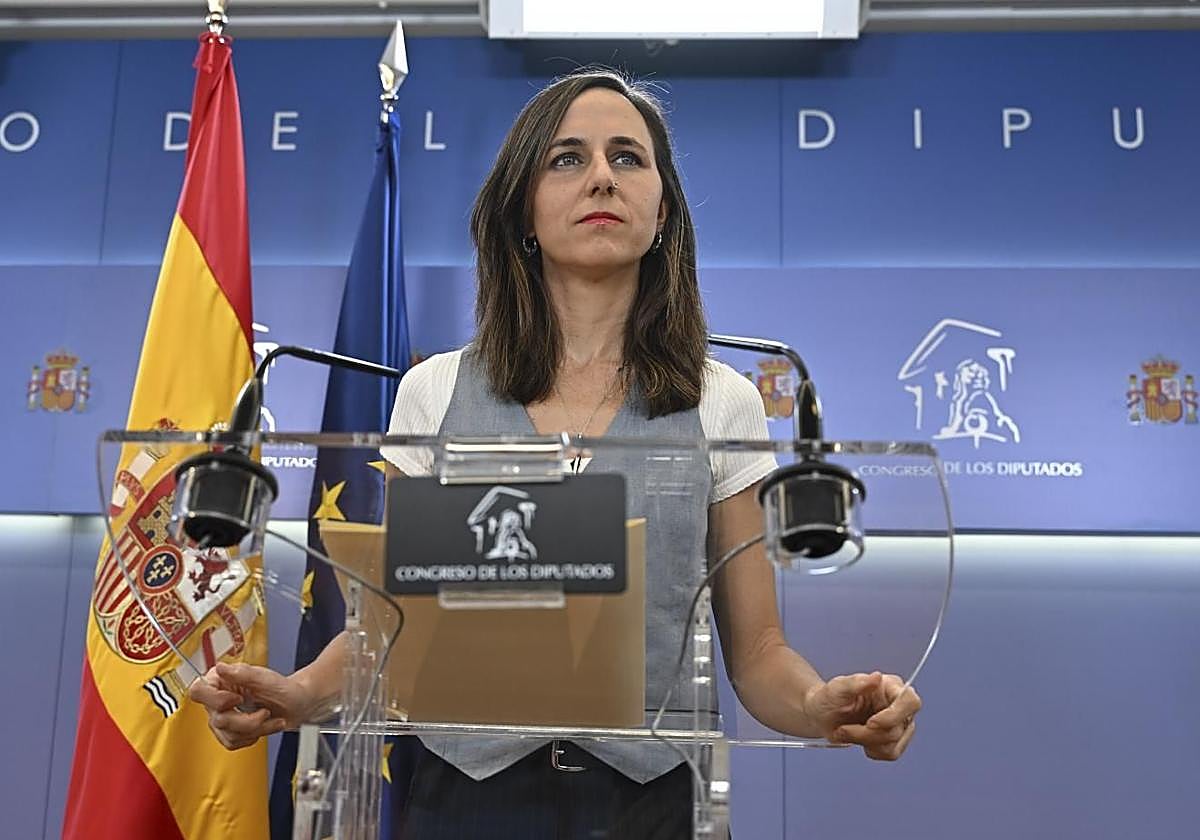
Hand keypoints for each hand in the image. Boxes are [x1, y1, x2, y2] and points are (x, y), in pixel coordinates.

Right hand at [188, 662, 313, 750]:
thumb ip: (242, 673)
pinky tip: (264, 726)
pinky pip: (232, 743)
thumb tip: (221, 668)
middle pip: (218, 719)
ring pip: (227, 734)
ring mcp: (222, 718)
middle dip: (248, 720)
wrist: (296, 705)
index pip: (198, 691)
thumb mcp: (265, 678)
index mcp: (222, 680)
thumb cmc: (283, 689)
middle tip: (265, 712)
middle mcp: (218, 699)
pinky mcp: (229, 733)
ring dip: (256, 729)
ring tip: (270, 718)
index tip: (237, 700)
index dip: (216, 700)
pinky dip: (253, 737)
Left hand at [803, 671, 921, 760]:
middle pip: (897, 728)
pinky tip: (858, 739)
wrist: (824, 716)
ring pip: (893, 744)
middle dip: (866, 733)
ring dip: (864, 741)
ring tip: (846, 732)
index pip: (910, 701)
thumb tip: (877, 677)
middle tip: (843, 729)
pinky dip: (870, 750)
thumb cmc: (831, 697)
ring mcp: (900, 725)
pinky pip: (891, 753)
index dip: (894, 716)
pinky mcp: (895, 741)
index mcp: (890, 686)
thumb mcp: (837, 687)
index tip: (871, 723)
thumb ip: (856, 682)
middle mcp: (899, 705)